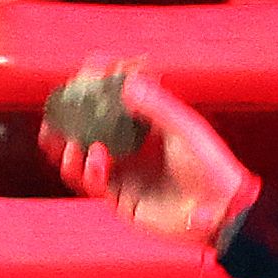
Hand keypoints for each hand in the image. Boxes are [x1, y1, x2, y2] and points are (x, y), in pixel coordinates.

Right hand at [42, 59, 256, 244]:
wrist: (220, 209)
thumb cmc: (210, 166)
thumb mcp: (183, 130)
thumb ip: (156, 107)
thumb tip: (125, 81)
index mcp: (147, 129)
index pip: (115, 103)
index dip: (100, 86)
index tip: (88, 67)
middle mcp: (132, 151)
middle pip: (89, 131)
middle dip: (69, 119)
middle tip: (57, 105)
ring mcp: (125, 175)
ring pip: (83, 159)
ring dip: (68, 147)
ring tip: (60, 137)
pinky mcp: (121, 199)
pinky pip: (93, 183)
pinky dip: (87, 169)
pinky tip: (94, 157)